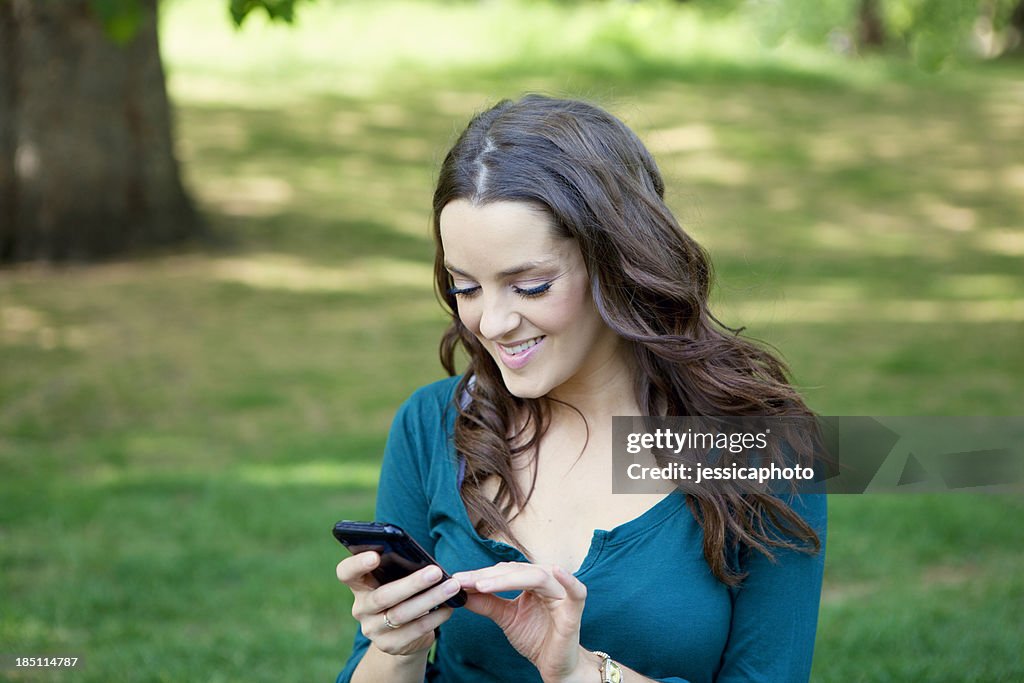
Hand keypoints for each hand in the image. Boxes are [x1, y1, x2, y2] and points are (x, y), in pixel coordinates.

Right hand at [335, 551, 457, 655]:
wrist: (401, 634)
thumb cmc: (401, 593)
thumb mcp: (394, 580)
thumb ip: (399, 569)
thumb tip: (423, 559)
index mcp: (359, 585)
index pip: (346, 572)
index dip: (357, 564)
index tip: (375, 555)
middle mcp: (361, 608)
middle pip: (383, 596)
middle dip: (412, 583)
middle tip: (436, 572)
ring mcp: (373, 629)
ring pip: (402, 614)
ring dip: (430, 599)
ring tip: (451, 587)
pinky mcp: (389, 645)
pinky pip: (415, 630)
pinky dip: (435, 617)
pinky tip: (449, 607)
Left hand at [453, 562, 587, 682]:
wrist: (555, 665)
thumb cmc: (536, 638)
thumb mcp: (507, 618)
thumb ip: (488, 603)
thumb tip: (462, 592)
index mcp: (532, 581)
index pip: (505, 571)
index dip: (481, 574)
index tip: (457, 580)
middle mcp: (547, 582)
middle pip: (517, 571)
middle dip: (488, 576)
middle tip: (463, 581)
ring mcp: (562, 594)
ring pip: (536, 577)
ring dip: (508, 579)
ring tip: (482, 585)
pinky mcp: (575, 609)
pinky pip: (576, 591)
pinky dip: (568, 580)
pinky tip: (556, 571)